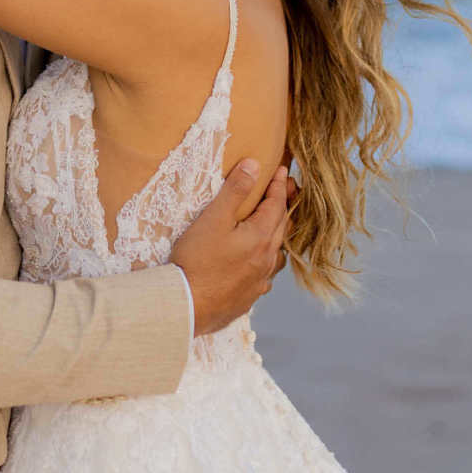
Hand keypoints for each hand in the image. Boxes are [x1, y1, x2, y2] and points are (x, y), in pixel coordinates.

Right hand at [170, 161, 293, 335]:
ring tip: (273, 227)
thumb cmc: (196, 261)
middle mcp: (266, 261)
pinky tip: (255, 263)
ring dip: (276, 237)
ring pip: (276, 255)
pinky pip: (265, 275)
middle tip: (285, 191)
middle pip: (282, 228)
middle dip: (283, 207)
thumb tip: (254, 165)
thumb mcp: (213, 219)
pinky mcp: (248, 298)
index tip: (283, 171)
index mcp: (260, 238)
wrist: (186, 306)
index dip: (279, 186)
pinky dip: (265, 261)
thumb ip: (235, 191)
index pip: (276, 205)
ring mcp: (259, 282)